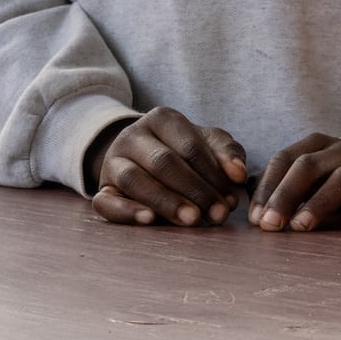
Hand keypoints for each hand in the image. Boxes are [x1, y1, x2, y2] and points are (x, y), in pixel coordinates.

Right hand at [87, 107, 246, 226]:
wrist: (144, 158)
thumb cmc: (186, 151)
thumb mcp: (210, 144)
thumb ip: (228, 154)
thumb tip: (238, 174)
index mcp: (162, 119)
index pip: (189, 146)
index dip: (213, 173)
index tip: (232, 199)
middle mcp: (132, 136)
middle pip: (163, 162)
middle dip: (194, 190)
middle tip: (218, 214)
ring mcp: (113, 162)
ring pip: (135, 180)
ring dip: (166, 202)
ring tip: (193, 220)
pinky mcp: (101, 189)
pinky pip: (106, 201)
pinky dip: (127, 211)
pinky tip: (150, 220)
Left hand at [251, 133, 340, 232]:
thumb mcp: (315, 171)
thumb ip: (283, 181)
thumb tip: (246, 197)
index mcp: (319, 145)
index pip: (286, 159)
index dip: (268, 186)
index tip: (255, 217)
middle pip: (310, 166)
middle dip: (286, 195)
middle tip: (270, 224)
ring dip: (320, 202)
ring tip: (301, 226)